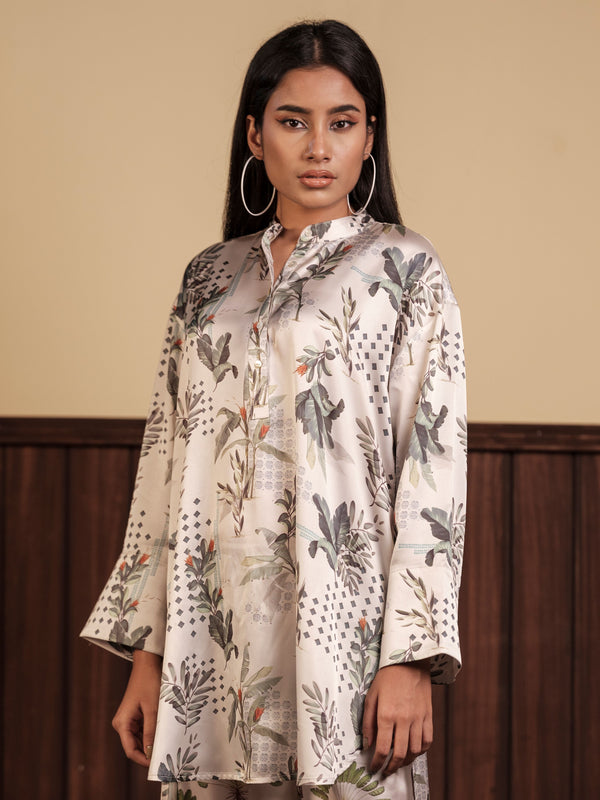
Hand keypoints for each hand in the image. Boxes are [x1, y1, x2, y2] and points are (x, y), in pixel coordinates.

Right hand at [112, 650, 161, 766]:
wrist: (147, 663)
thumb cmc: (149, 682)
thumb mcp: (152, 708)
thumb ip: (151, 731)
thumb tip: (151, 753)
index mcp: (122, 723)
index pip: (131, 751)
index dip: (144, 760)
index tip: (159, 765)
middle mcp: (122, 724)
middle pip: (135, 746)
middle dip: (149, 752)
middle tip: (166, 755)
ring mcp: (128, 720)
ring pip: (140, 739)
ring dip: (152, 742)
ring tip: (166, 744)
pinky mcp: (134, 716)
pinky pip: (143, 730)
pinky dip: (152, 734)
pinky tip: (163, 734)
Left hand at [362, 661, 431, 775]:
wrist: (409, 661)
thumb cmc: (388, 676)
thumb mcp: (371, 696)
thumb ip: (368, 721)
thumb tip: (367, 743)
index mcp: (387, 714)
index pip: (382, 748)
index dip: (377, 762)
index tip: (374, 767)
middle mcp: (404, 719)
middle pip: (399, 754)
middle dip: (391, 767)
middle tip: (385, 771)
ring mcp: (418, 718)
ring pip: (414, 751)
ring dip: (406, 762)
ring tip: (398, 763)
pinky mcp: (428, 716)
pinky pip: (427, 740)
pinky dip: (420, 750)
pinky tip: (413, 751)